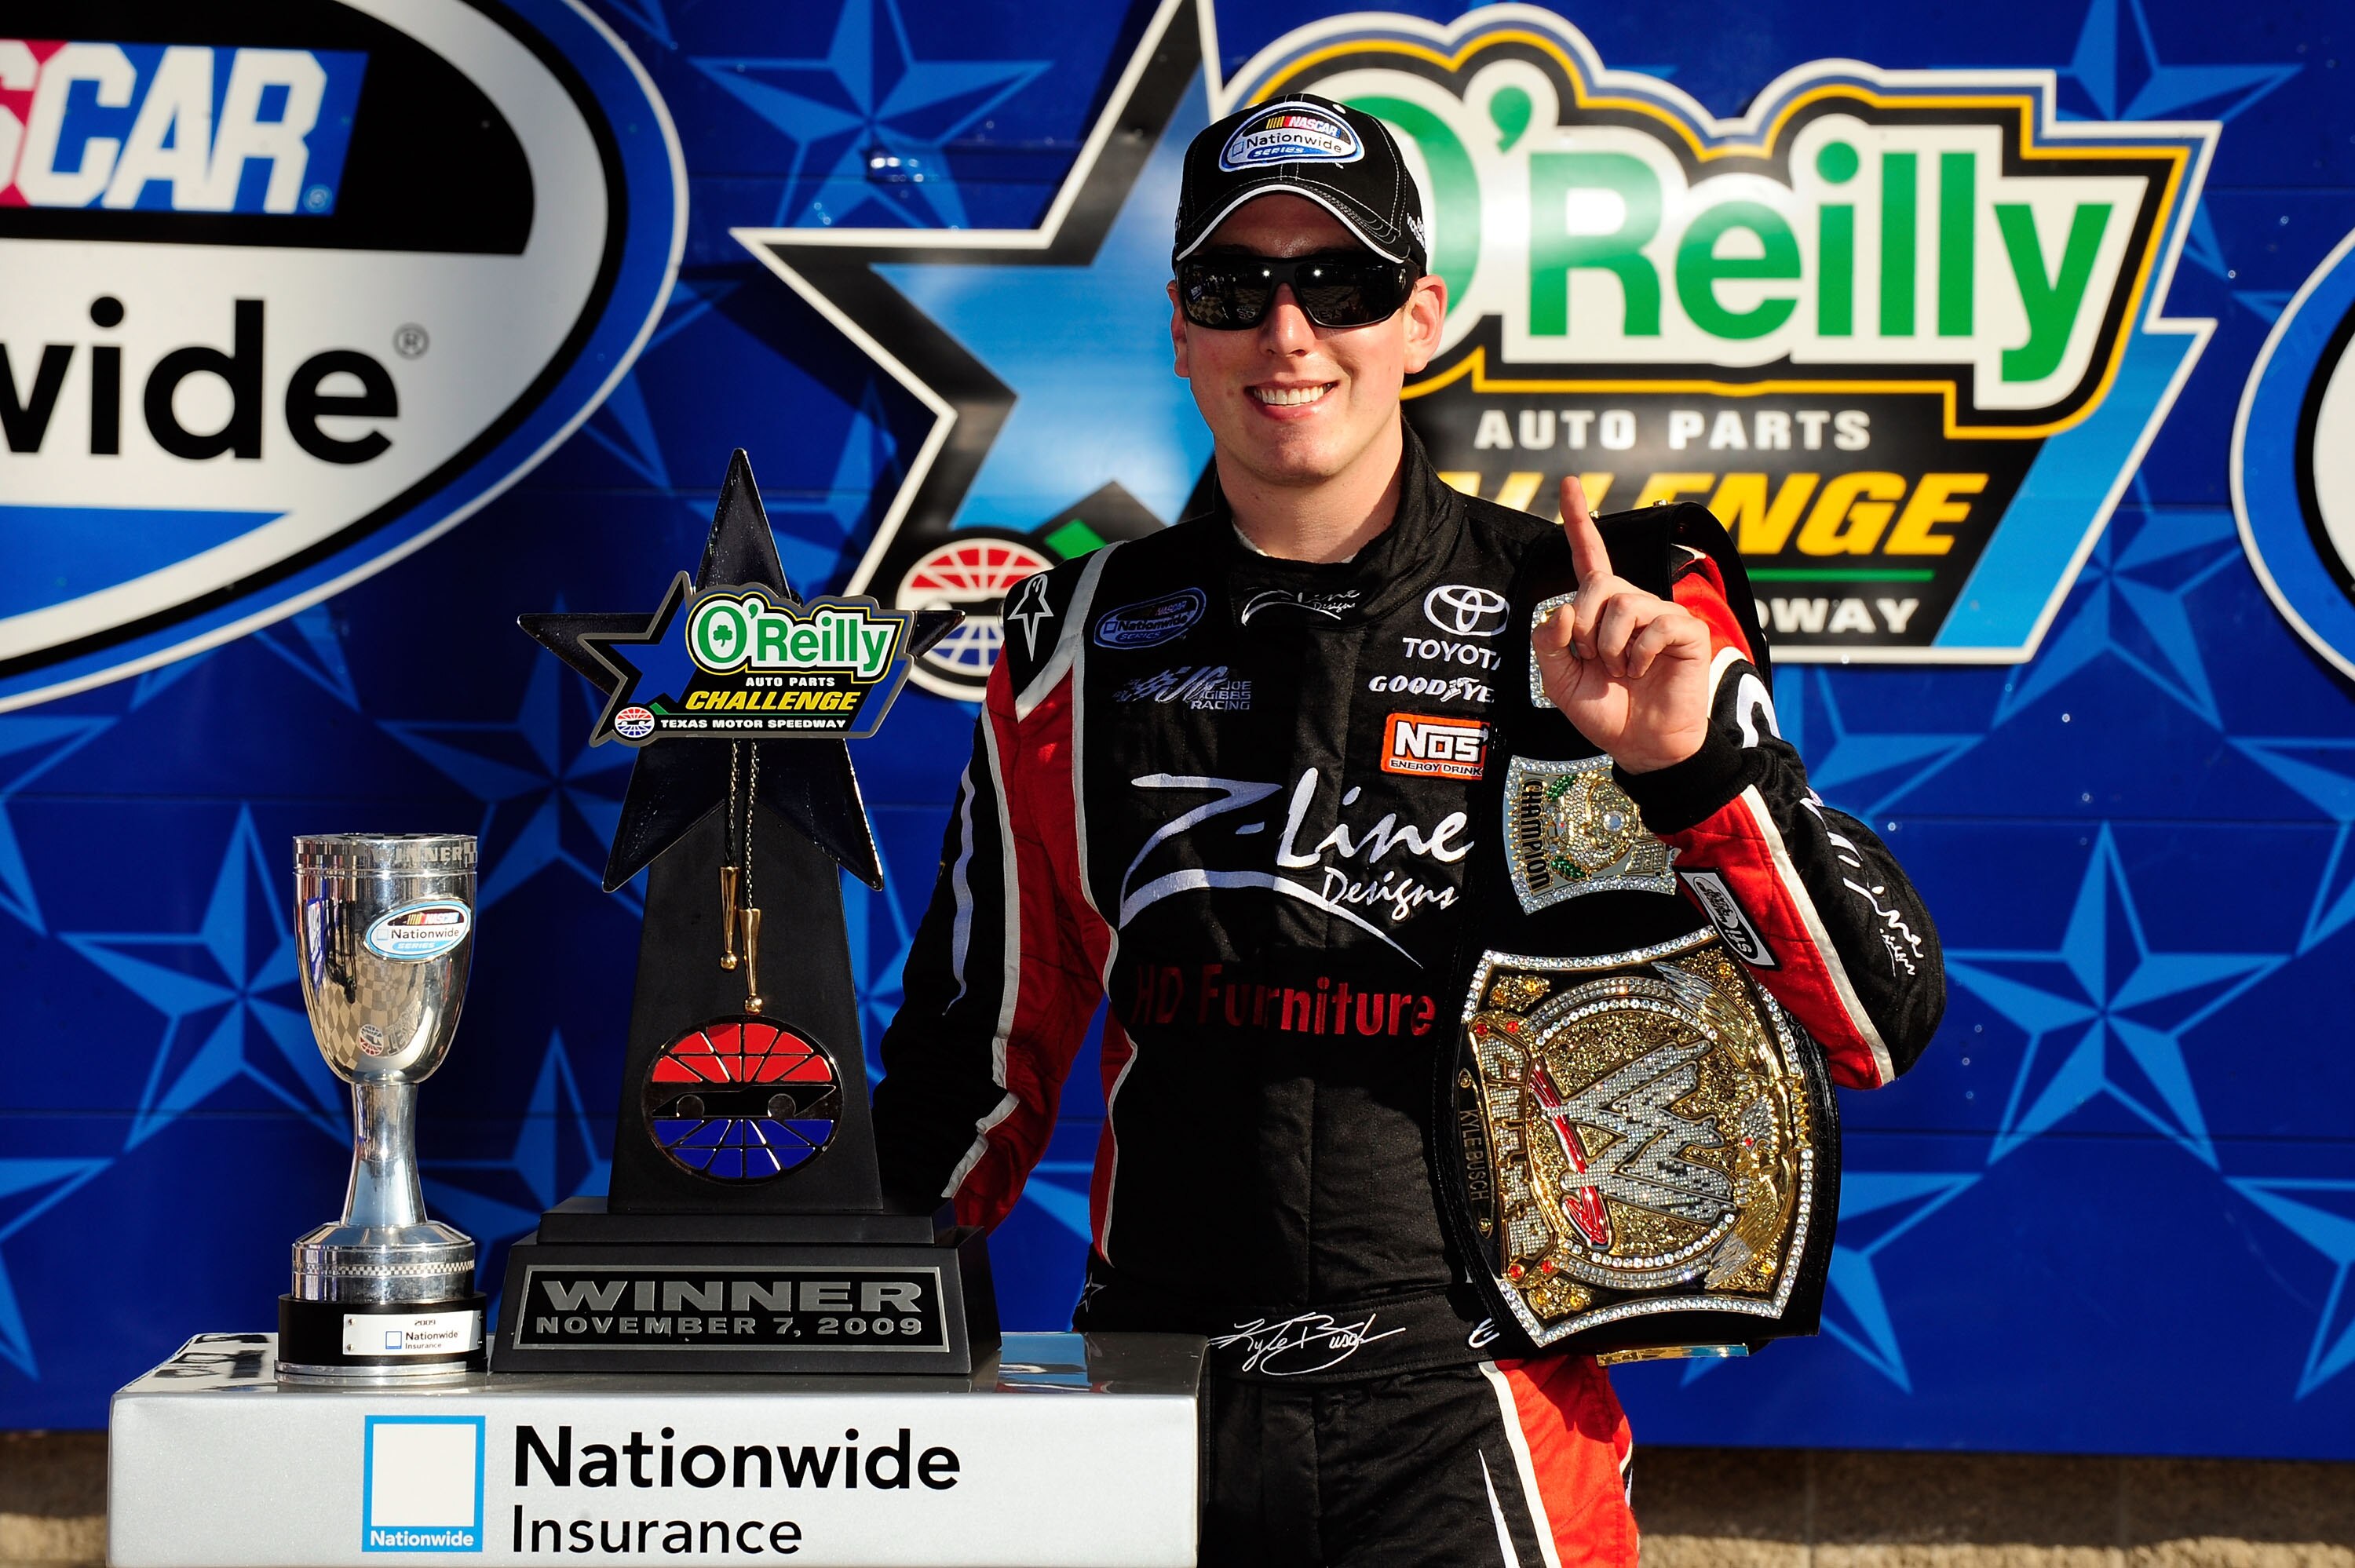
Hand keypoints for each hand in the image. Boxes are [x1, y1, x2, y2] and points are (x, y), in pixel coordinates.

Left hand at [1531, 476, 1712, 773]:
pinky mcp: (1685, 631)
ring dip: (1611, 647)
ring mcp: (1659, 615)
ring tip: (1622, 671)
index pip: (1588, 557)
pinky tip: (1644, 672)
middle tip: (1594, 660)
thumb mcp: (1558, 680)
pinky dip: (1640, 655)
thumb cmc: (1605, 711)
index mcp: (1598, 610)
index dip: (1578, 521)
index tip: (1569, 483)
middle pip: (1598, 585)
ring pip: (1624, 604)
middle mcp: (1630, 603)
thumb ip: (1548, 643)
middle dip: (1585, 625)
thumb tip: (1562, 610)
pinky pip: (1656, 625)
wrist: (1641, 745)